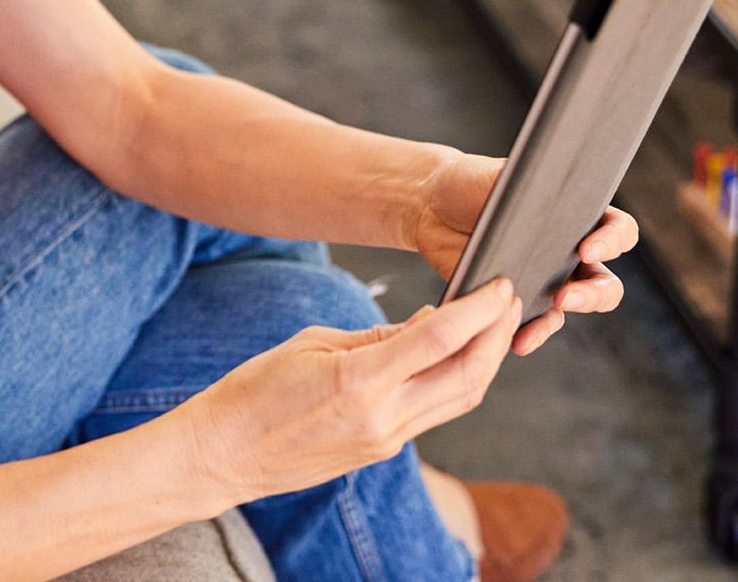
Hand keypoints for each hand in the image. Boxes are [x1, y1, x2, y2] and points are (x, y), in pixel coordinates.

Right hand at [173, 278, 522, 506]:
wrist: (227, 453)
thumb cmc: (257, 391)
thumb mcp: (313, 344)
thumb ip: (378, 336)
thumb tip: (430, 323)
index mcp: (361, 383)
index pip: (441, 338)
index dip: (479, 308)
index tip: (499, 284)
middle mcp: (384, 418)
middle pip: (468, 375)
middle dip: (498, 334)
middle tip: (510, 298)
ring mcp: (387, 440)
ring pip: (461, 399)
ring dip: (486, 360)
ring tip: (494, 324)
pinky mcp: (384, 450)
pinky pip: (435, 412)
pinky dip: (455, 379)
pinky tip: (455, 354)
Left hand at [408, 148, 639, 356]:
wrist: (433, 206)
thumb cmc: (473, 182)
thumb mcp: (505, 176)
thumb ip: (531, 188)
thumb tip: (545, 200)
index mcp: (578, 215)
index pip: (618, 231)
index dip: (612, 242)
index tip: (587, 248)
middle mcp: (571, 251)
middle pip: (606, 283)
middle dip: (595, 294)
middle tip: (568, 296)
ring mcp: (547, 279)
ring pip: (576, 307)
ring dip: (569, 316)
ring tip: (550, 313)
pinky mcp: (519, 299)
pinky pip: (537, 323)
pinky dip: (532, 333)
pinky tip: (518, 339)